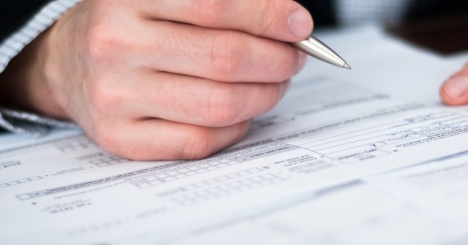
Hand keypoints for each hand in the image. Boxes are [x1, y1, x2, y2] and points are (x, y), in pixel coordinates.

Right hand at [0, 0, 311, 159]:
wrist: (68, 62)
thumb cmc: (133, 24)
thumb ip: (226, 4)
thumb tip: (293, 26)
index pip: (214, 4)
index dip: (268, 15)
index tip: (300, 26)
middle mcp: (116, 44)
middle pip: (225, 58)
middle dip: (277, 60)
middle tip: (293, 59)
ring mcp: (114, 96)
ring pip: (220, 105)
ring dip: (265, 95)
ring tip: (273, 84)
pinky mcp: (120, 137)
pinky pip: (201, 142)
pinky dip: (236, 128)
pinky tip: (241, 112)